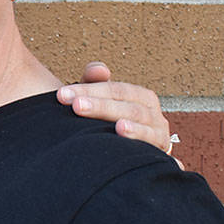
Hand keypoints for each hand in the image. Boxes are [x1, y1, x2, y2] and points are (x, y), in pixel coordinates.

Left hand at [57, 62, 181, 166]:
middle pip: (124, 103)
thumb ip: (94, 81)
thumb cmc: (108, 122)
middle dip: (99, 105)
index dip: (88, 89)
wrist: (127, 153)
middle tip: (76, 106)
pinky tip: (122, 132)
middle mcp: (149, 108)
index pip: (112, 89)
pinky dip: (138, 134)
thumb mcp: (98, 100)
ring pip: (138, 118)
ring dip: (121, 119)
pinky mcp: (160, 145)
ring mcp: (157, 127)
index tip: (62, 95)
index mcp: (136, 94)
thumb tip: (99, 69)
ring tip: (112, 123)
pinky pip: (151, 139)